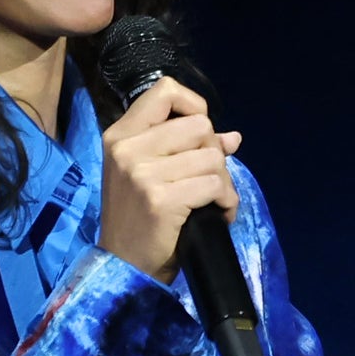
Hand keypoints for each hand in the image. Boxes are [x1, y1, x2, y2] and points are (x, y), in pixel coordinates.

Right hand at [99, 78, 241, 283]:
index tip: (202, 134)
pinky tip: (219, 214)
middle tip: (209, 179)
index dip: (194, 105)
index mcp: (121, 134)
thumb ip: (187, 149)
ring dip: (224, 182)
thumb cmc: (140, 218)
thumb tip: (234, 137)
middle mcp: (127, 148)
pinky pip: (215, 186)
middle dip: (215, 153)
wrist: (125, 264)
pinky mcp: (160, 198)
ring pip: (212, 157)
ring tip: (214, 201)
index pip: (165, 90)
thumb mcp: (152, 175)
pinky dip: (227, 202)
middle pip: (199, 125)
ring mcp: (142, 173)